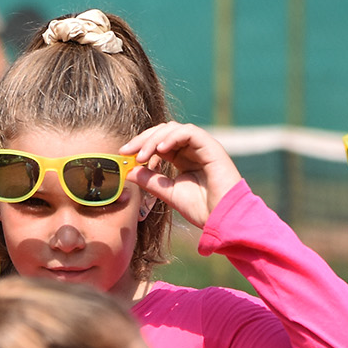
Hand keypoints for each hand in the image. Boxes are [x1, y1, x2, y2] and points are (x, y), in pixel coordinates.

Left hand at [119, 123, 242, 229]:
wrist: (223, 218)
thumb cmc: (201, 208)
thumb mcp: (168, 193)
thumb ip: (150, 181)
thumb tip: (129, 171)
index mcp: (183, 158)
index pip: (158, 142)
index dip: (140, 145)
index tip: (124, 155)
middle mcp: (192, 149)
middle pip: (163, 131)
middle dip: (143, 139)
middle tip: (127, 151)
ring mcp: (202, 147)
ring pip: (174, 129)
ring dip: (154, 139)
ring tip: (143, 156)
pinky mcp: (211, 146)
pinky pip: (189, 132)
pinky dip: (173, 137)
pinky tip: (161, 150)